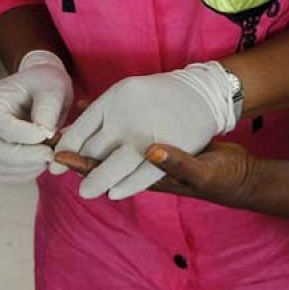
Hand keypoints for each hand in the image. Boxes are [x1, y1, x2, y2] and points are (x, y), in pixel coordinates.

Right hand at [0, 50, 73, 181]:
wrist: (45, 93)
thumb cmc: (47, 85)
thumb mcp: (53, 86)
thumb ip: (48, 107)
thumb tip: (44, 133)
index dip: (19, 133)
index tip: (45, 134)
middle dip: (22, 156)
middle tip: (50, 153)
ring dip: (28, 167)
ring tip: (52, 153)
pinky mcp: (1, 160)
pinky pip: (9, 176)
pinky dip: (29, 173)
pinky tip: (45, 160)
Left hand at [56, 142, 262, 207]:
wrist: (238, 174)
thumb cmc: (220, 177)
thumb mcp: (201, 170)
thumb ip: (177, 163)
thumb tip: (150, 152)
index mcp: (147, 177)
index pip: (106, 171)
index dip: (81, 163)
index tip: (57, 153)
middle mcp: (144, 168)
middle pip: (102, 160)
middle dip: (77, 151)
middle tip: (50, 139)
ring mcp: (150, 157)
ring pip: (112, 148)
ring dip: (92, 139)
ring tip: (68, 127)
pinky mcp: (157, 145)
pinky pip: (127, 135)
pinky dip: (113, 124)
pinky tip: (102, 112)